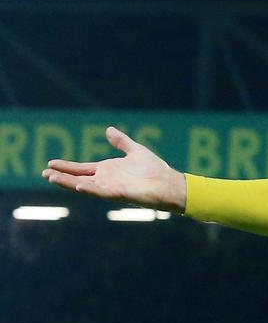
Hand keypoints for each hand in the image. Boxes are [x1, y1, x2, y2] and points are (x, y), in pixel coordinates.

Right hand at [42, 127, 186, 212]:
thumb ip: (121, 142)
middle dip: (61, 176)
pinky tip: (78, 185)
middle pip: (77, 178)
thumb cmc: (154, 169)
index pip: (81, 168)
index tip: (50, 163)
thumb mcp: (135, 150)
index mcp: (107, 170)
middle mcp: (105, 180)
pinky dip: (89, 189)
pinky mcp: (119, 194)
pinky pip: (101, 192)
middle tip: (44, 173)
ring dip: (68, 183)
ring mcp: (110, 188)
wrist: (169, 183)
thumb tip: (108, 129)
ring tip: (52, 178)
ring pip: (84, 186)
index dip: (66, 166)